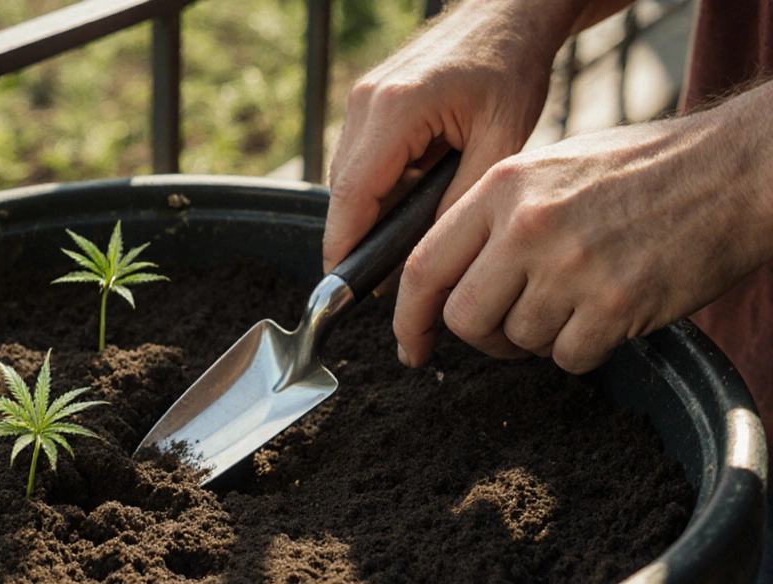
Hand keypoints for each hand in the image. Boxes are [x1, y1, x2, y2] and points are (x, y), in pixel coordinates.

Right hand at [322, 0, 583, 273]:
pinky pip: (361, 157)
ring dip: (371, 209)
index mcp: (396, 110)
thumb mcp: (501, 141)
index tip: (342, 284)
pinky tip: (413, 196)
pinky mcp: (368, 100)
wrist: (509, 13)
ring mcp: (362, 98)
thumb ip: (461, 199)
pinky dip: (380, 185)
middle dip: (356, 235)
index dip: (343, 246)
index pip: (352, 195)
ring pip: (349, 176)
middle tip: (380, 279)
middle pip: (344, 190)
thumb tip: (429, 253)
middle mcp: (366, 101)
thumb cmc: (512, 66)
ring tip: (403, 240)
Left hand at [393, 85, 772, 372]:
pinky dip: (584, 350)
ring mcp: (570, 266)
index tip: (410, 344)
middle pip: (464, 318)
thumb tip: (446, 280)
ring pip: (519, 340)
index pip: (423, 267)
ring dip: (543, 336)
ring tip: (581, 297)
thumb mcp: (550, 169)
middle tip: (511, 329)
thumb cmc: (642, 169)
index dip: (409, 317)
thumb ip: (495, 218)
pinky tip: (609, 313)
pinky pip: (569, 358)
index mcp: (501, 187)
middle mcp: (527, 226)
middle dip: (483, 336)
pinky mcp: (614, 305)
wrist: (735, 169)